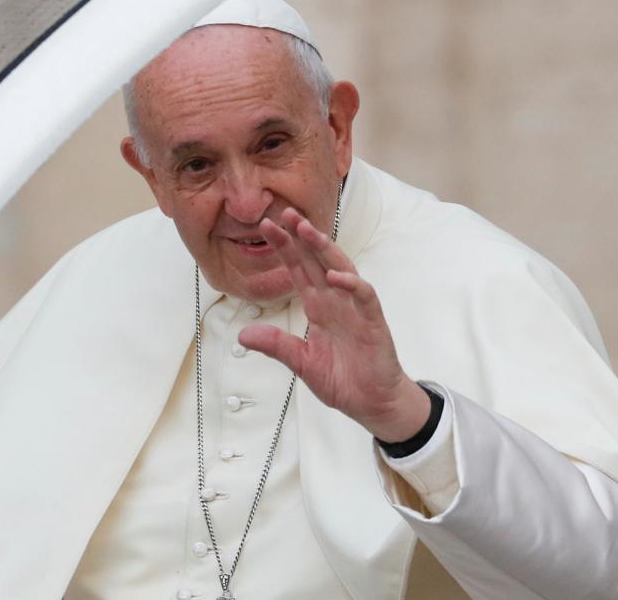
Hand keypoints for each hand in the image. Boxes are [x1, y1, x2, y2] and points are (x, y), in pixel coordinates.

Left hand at [238, 207, 430, 441]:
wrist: (373, 403)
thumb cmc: (344, 380)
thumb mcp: (302, 363)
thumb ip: (277, 346)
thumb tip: (244, 334)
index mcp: (319, 307)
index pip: (299, 270)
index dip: (285, 247)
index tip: (266, 227)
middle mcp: (336, 302)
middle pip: (317, 261)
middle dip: (301, 237)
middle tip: (283, 213)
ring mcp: (356, 309)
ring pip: (341, 269)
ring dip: (325, 250)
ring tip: (307, 231)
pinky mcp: (373, 323)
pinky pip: (364, 297)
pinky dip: (352, 284)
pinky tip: (336, 276)